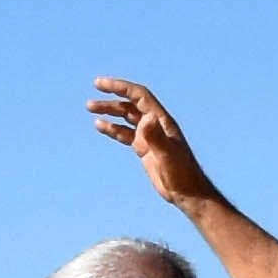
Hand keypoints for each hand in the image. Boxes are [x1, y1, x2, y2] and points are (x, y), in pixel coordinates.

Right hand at [85, 77, 212, 208]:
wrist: (187, 192)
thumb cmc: (182, 173)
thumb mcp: (167, 154)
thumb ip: (156, 136)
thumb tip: (145, 118)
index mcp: (161, 121)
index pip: (138, 96)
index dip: (120, 87)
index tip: (100, 84)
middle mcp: (154, 125)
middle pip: (130, 105)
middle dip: (111, 99)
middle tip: (90, 100)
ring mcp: (149, 136)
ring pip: (126, 117)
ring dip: (109, 111)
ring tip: (90, 108)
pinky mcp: (144, 149)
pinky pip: (125, 133)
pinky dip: (112, 128)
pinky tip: (100, 125)